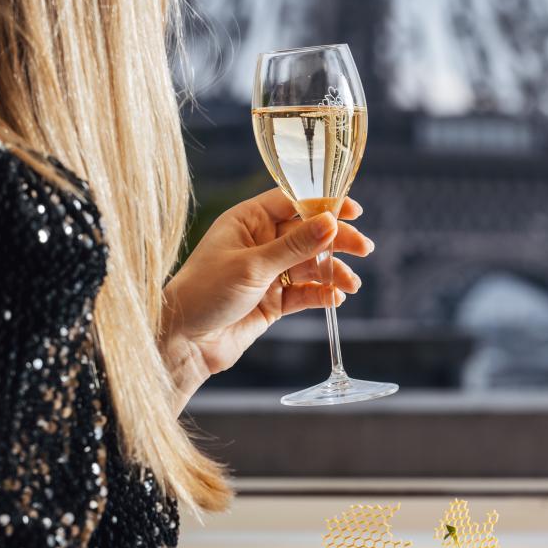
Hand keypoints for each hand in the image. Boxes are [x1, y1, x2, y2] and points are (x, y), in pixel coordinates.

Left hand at [159, 189, 374, 406]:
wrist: (183, 344)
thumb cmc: (204, 294)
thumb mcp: (253, 266)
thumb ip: (295, 246)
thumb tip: (331, 222)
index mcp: (248, 221)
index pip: (293, 203)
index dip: (323, 204)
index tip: (352, 210)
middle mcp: (260, 243)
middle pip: (308, 234)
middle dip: (336, 241)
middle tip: (364, 249)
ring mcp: (268, 272)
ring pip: (311, 265)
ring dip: (333, 272)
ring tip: (351, 285)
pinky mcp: (273, 300)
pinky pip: (305, 292)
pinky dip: (322, 294)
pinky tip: (335, 299)